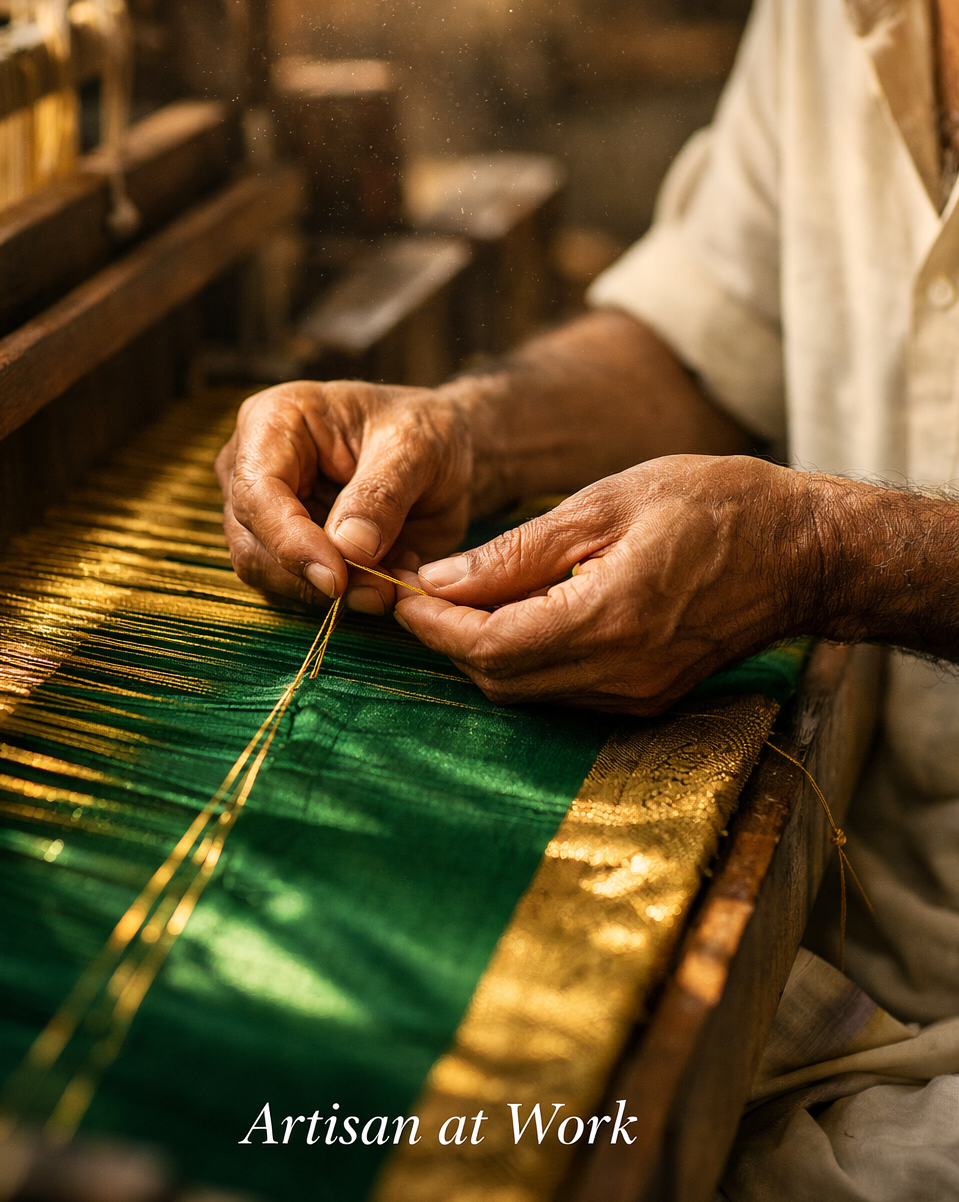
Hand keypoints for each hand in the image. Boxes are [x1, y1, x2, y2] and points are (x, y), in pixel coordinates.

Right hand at [214, 380, 472, 613]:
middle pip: (251, 542)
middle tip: (380, 592)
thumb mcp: (417, 449)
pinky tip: (382, 581)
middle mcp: (252, 465)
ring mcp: (260, 510)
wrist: (442, 450)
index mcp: (274, 420)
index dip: (290, 542)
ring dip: (326, 596)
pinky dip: (337, 598)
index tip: (338, 579)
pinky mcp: (280, 547)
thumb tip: (348, 549)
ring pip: (267, 575)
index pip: (257, 492)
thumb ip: (382, 495)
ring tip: (388, 586)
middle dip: (312, 578)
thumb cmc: (424, 431)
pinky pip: (292, 590)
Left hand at [394, 455, 825, 713]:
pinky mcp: (649, 698)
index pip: (491, 645)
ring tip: (457, 603)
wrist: (801, 550)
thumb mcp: (606, 503)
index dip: (435, 626)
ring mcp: (638, 694)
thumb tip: (441, 581)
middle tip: (417, 596)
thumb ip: (518, 552)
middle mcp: (622, 672)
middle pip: (501, 681)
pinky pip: (563, 693)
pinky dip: (525, 661)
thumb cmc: (711, 504)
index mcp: (610, 617)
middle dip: (449, 642)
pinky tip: (515, 617)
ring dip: (482, 655)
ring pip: (528, 693)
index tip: (401, 593)